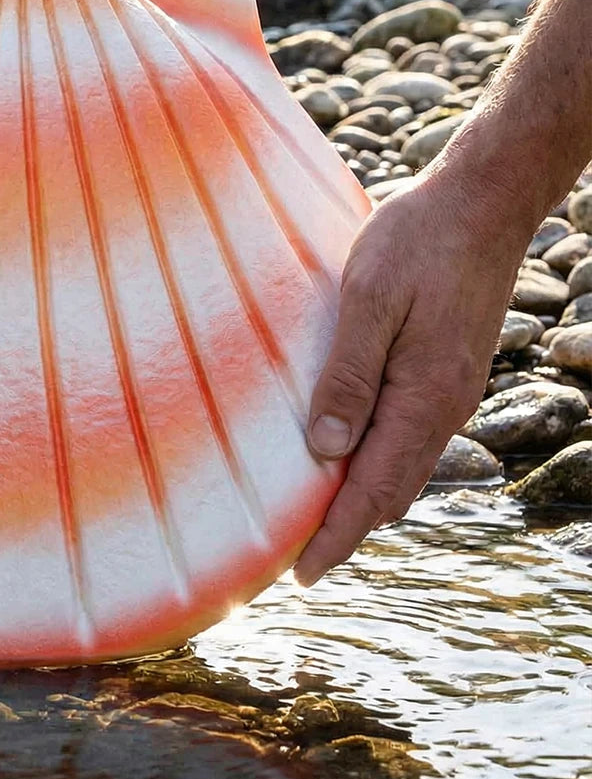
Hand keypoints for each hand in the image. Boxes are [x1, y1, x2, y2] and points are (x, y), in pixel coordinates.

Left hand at [294, 171, 524, 585]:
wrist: (482, 205)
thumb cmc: (418, 243)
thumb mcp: (371, 301)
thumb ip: (349, 375)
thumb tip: (326, 449)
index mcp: (425, 398)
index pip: (374, 489)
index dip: (337, 535)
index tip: (300, 574)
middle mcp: (443, 407)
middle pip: (391, 491)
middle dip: (346, 530)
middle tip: (296, 562)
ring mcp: (449, 392)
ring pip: (403, 470)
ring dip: (362, 501)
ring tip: (316, 522)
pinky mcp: (445, 374)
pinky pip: (410, 440)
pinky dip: (378, 466)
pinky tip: (348, 460)